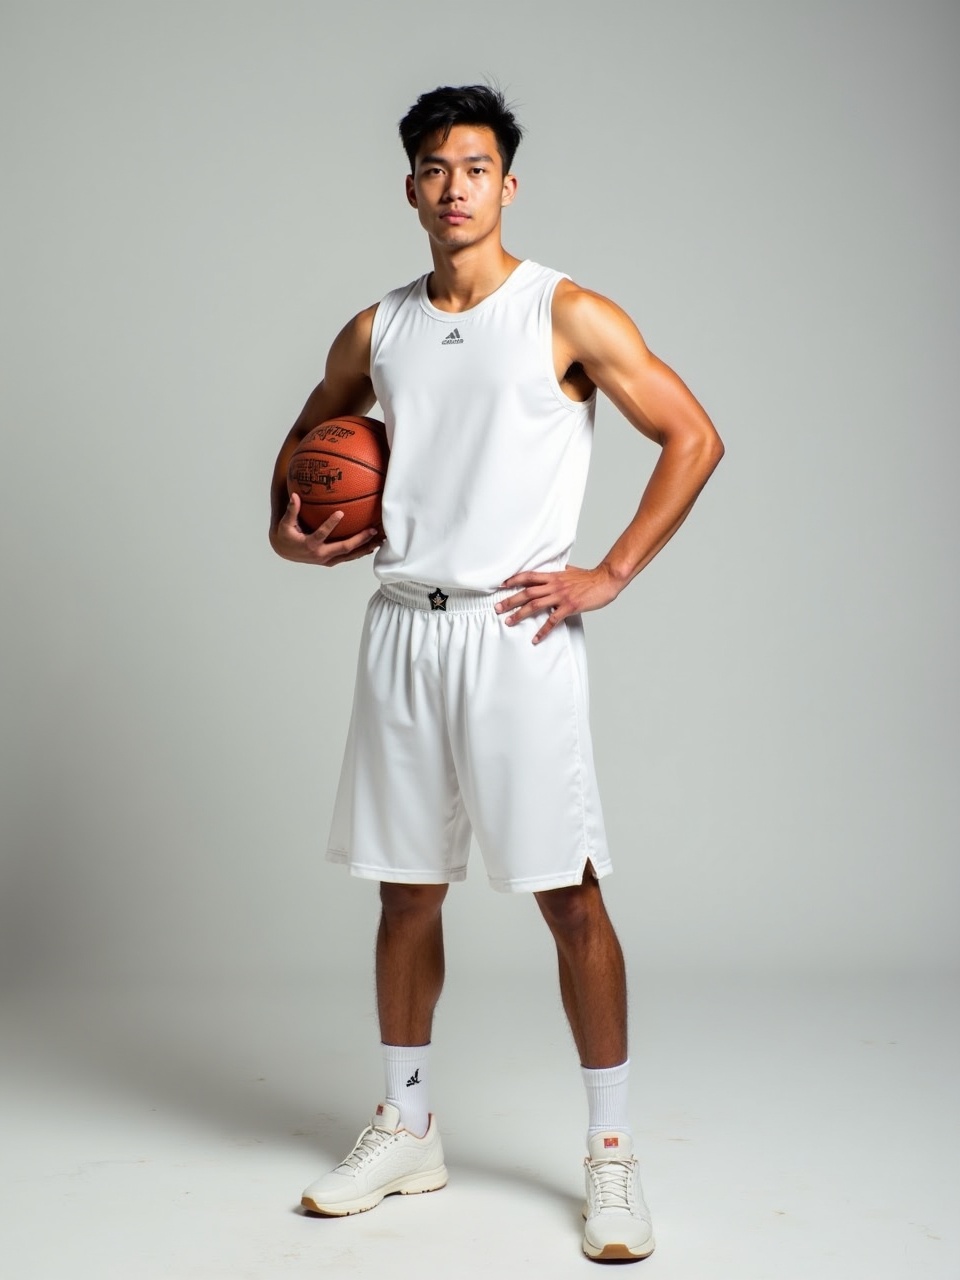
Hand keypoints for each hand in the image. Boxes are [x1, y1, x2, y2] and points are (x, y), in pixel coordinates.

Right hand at [270, 492, 381, 565]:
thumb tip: (294, 495)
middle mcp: (321, 555)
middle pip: (344, 548)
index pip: (321, 534)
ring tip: (381, 539)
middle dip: (360, 540)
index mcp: (310, 545)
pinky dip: (362, 550)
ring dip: (366, 547)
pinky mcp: (333, 560)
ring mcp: (329, 560)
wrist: (285, 552)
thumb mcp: (285, 524)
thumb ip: (291, 510)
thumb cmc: (286, 536)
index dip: (330, 524)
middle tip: (373, 530)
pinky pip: (350, 556)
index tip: (340, 513)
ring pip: (351, 555)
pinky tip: (374, 543)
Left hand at [495, 564, 622, 643]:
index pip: (529, 576)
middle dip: (510, 600)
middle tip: (497, 608)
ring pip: (535, 605)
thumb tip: (552, 572)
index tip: (501, 585)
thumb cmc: (589, 577)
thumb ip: (558, 573)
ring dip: (520, 614)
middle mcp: (554, 585)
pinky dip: (543, 631)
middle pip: (526, 592)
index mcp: (553, 575)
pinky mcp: (569, 607)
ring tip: (508, 622)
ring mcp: (561, 596)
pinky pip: (552, 620)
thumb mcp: (570, 571)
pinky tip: (535, 639)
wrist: (605, 580)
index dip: (514, 580)